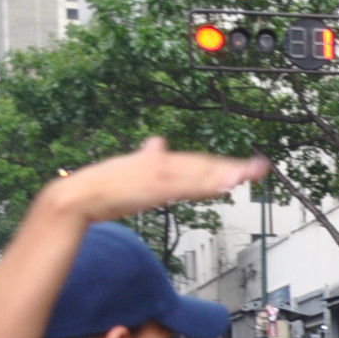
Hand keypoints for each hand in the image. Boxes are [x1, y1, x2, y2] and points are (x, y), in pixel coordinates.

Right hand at [49, 138, 267, 222]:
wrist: (78, 196)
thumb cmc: (102, 185)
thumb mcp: (130, 167)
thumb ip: (147, 157)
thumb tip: (156, 141)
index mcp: (158, 160)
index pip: (197, 161)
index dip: (222, 163)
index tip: (246, 165)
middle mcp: (161, 164)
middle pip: (204, 166)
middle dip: (233, 167)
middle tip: (260, 167)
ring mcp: (156, 176)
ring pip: (198, 175)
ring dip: (224, 174)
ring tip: (248, 174)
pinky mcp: (151, 189)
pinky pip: (183, 188)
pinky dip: (203, 185)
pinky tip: (221, 185)